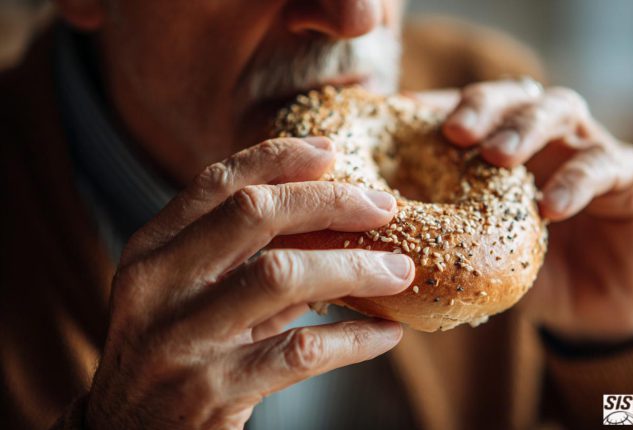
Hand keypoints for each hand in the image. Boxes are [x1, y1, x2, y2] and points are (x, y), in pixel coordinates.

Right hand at [86, 136, 413, 428]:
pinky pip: (302, 351)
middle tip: (385, 206)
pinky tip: (387, 334)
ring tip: (400, 270)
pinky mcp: (213, 390)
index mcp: (152, 251)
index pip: (217, 183)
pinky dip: (355, 339)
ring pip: (282, 274)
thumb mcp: (194, 297)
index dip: (277, 157)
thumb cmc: (176, 356)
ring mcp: (182, 339)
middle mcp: (158, 286)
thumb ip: (246, 259)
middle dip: (330, 201)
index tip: (331, 150)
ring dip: (354, 268)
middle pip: (254, 212)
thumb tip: (333, 220)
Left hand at [417, 80, 632, 342]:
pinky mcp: (629, 180)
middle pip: (515, 95)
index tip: (403, 114)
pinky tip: (551, 206)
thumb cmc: (526, 273)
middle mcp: (545, 138)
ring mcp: (588, 150)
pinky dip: (578, 180)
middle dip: (484, 106)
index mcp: (505, 147)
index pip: (472, 108)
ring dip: (526, 127)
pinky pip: (606, 165)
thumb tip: (374, 239)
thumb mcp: (479, 251)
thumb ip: (442, 234)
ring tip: (498, 155)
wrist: (592, 312)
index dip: (439, 105)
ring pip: (561, 110)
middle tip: (455, 131)